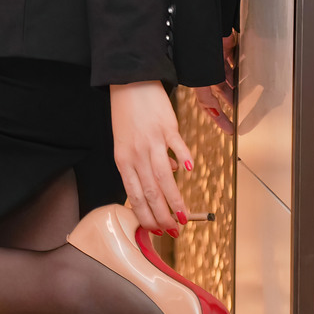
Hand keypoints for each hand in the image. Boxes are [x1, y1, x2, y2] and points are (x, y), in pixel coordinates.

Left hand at [109, 80, 193, 233]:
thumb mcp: (126, 144)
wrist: (130, 83)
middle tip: (174, 230)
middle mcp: (136, 154)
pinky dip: (184, 160)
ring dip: (175, 200)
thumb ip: (142, 164)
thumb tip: (172, 176)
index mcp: (123, 161)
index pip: (135, 196)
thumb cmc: (127, 115)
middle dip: (162, 216)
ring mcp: (152, 141)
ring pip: (164, 177)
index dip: (147, 216)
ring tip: (184, 216)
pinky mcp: (167, 127)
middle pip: (150, 192)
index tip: (157, 231)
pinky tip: (189, 171)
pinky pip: (177, 147)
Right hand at [194, 31, 237, 135]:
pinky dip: (239, 68)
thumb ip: (205, 96)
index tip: (228, 128)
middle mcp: (206, 69)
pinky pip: (233, 60)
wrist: (200, 21)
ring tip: (243, 94)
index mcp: (199, 78)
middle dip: (227, 101)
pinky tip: (245, 72)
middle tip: (236, 112)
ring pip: (226, 76)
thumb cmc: (196, 46)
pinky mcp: (225, 45)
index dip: (218, 117)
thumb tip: (211, 110)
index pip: (207, 103)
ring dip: (235, 86)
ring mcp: (215, 57)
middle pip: (218, 89)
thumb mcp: (200, 78)